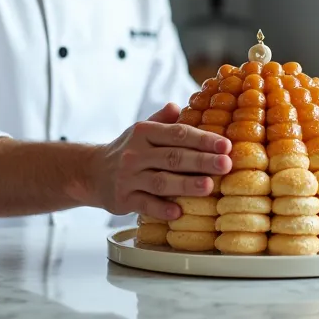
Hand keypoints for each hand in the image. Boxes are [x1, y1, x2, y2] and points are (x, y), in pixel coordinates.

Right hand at [87, 102, 231, 219]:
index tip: (226, 145)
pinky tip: (179, 213)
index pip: (177, 134)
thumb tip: (180, 105)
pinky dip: (161, 209)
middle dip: (201, 161)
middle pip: (173, 157)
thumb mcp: (142, 130)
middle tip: (226, 164)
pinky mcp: (122, 199)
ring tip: (209, 187)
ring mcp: (128, 177)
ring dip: (186, 185)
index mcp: (144, 132)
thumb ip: (163, 120)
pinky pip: (144, 204)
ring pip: (161, 181)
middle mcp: (135, 153)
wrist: (91, 172)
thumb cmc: (128, 150)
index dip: (202, 139)